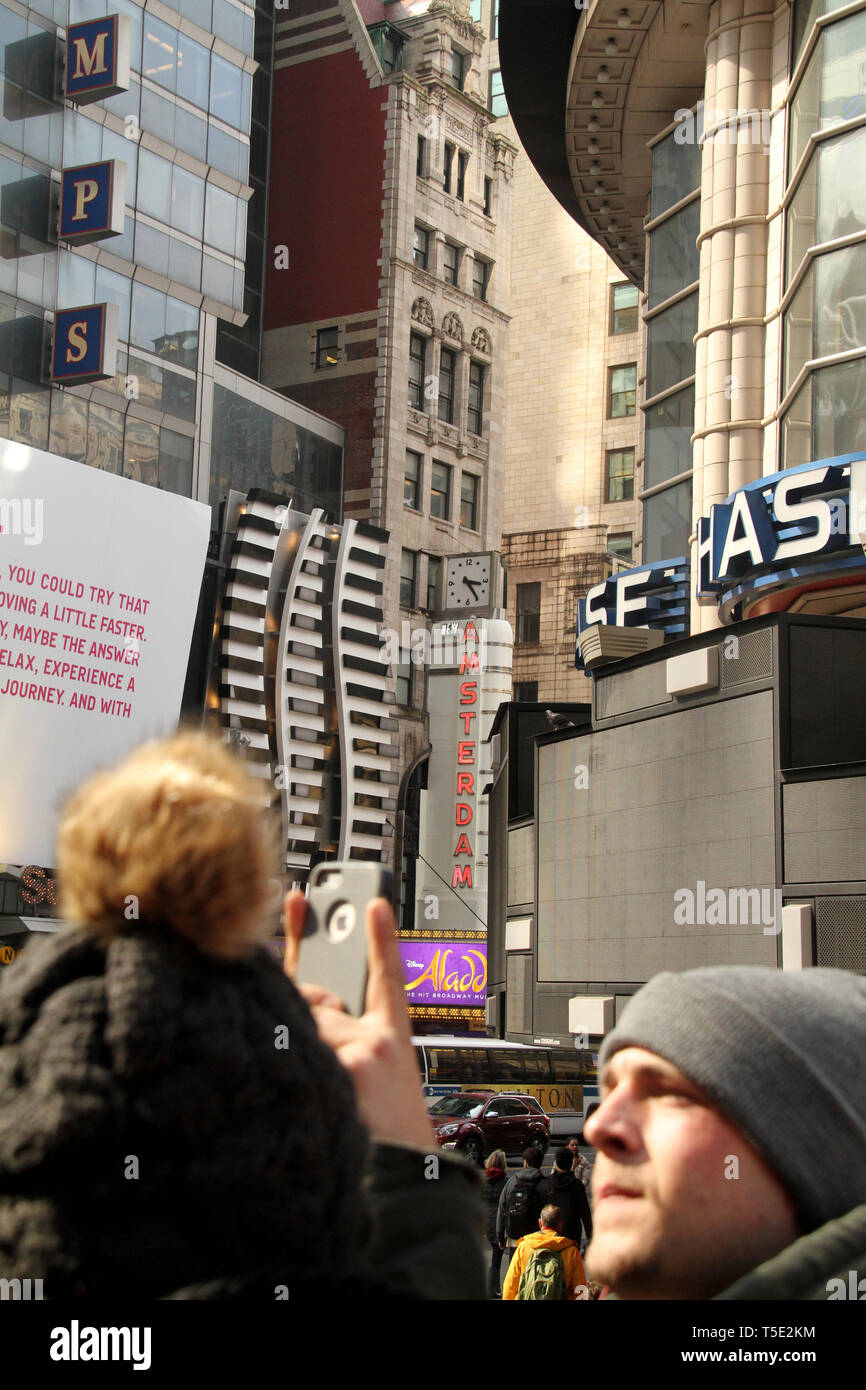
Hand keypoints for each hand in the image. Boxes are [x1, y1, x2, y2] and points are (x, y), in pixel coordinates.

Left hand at [283, 891, 434, 1148]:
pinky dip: (283, 1071)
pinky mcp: (346, 1068)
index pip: (387, 977)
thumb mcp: (379, 1091)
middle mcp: (380, 1042)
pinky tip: (296, 1099)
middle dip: (299, 1023)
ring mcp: (363, 1052)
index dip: (381, 938)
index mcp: (392, 1044)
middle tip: (305, 1050)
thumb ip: (346, 1048)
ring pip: (299, 1027)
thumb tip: (307, 1016)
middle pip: (317, 1004)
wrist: (402, 1190)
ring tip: (307, 1094)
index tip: (376, 904)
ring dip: (288, 1053)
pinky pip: (294, 1052)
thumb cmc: (381, 1142)